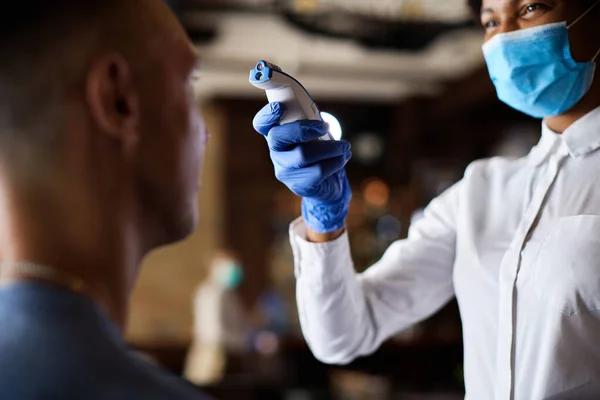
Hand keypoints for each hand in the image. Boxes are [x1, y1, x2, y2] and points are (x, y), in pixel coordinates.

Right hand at [253, 102, 351, 232]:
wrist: (328, 184)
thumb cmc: (320, 150)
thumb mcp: (315, 132)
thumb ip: (311, 120)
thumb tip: (316, 112)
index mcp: (277, 135)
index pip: (261, 124)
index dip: (267, 115)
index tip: (279, 106)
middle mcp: (276, 153)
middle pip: (278, 137)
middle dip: (302, 128)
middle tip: (325, 126)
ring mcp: (285, 171)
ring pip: (302, 155)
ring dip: (329, 147)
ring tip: (344, 146)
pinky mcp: (298, 185)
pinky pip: (317, 171)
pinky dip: (335, 162)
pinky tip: (342, 158)